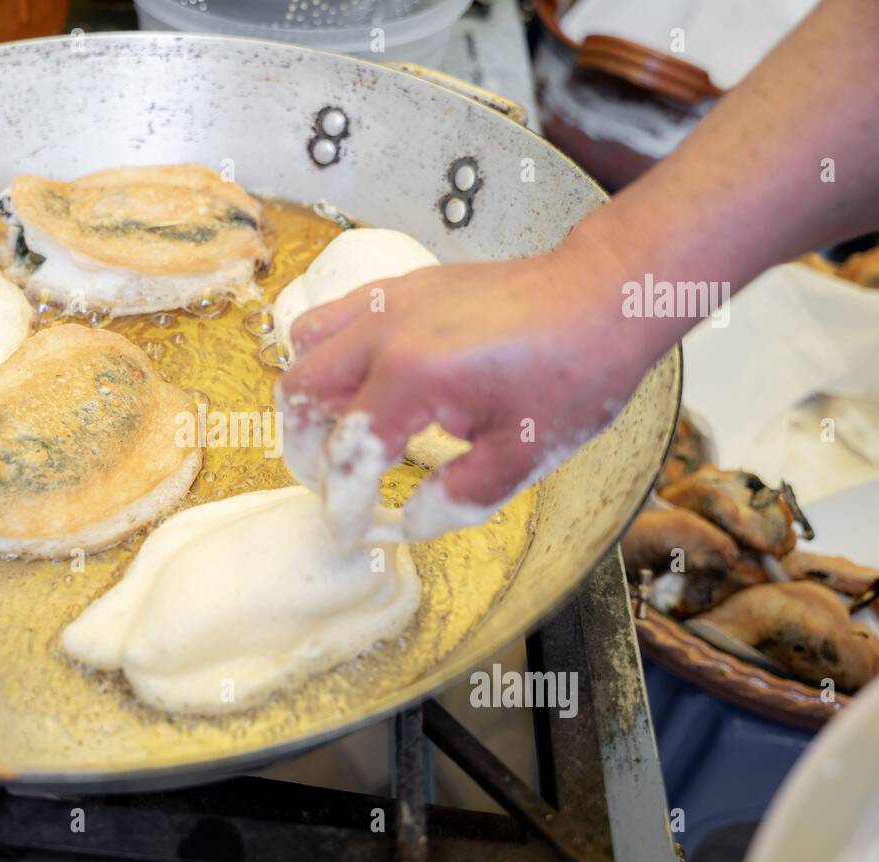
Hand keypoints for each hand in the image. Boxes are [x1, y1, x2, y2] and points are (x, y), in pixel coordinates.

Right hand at [276, 244, 654, 547]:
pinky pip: (337, 317)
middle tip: (334, 486)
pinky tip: (367, 384)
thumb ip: (457, 498)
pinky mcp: (402, 287)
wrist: (603, 295)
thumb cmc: (574, 369)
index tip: (351, 533)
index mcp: (411, 377)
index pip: (347, 455)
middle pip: (299, 393)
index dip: (343, 506)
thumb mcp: (522, 456)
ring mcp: (389, 301)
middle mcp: (384, 333)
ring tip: (342, 431)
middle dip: (306, 452)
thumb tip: (412, 522)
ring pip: (306, 346)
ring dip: (311, 396)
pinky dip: (332, 355)